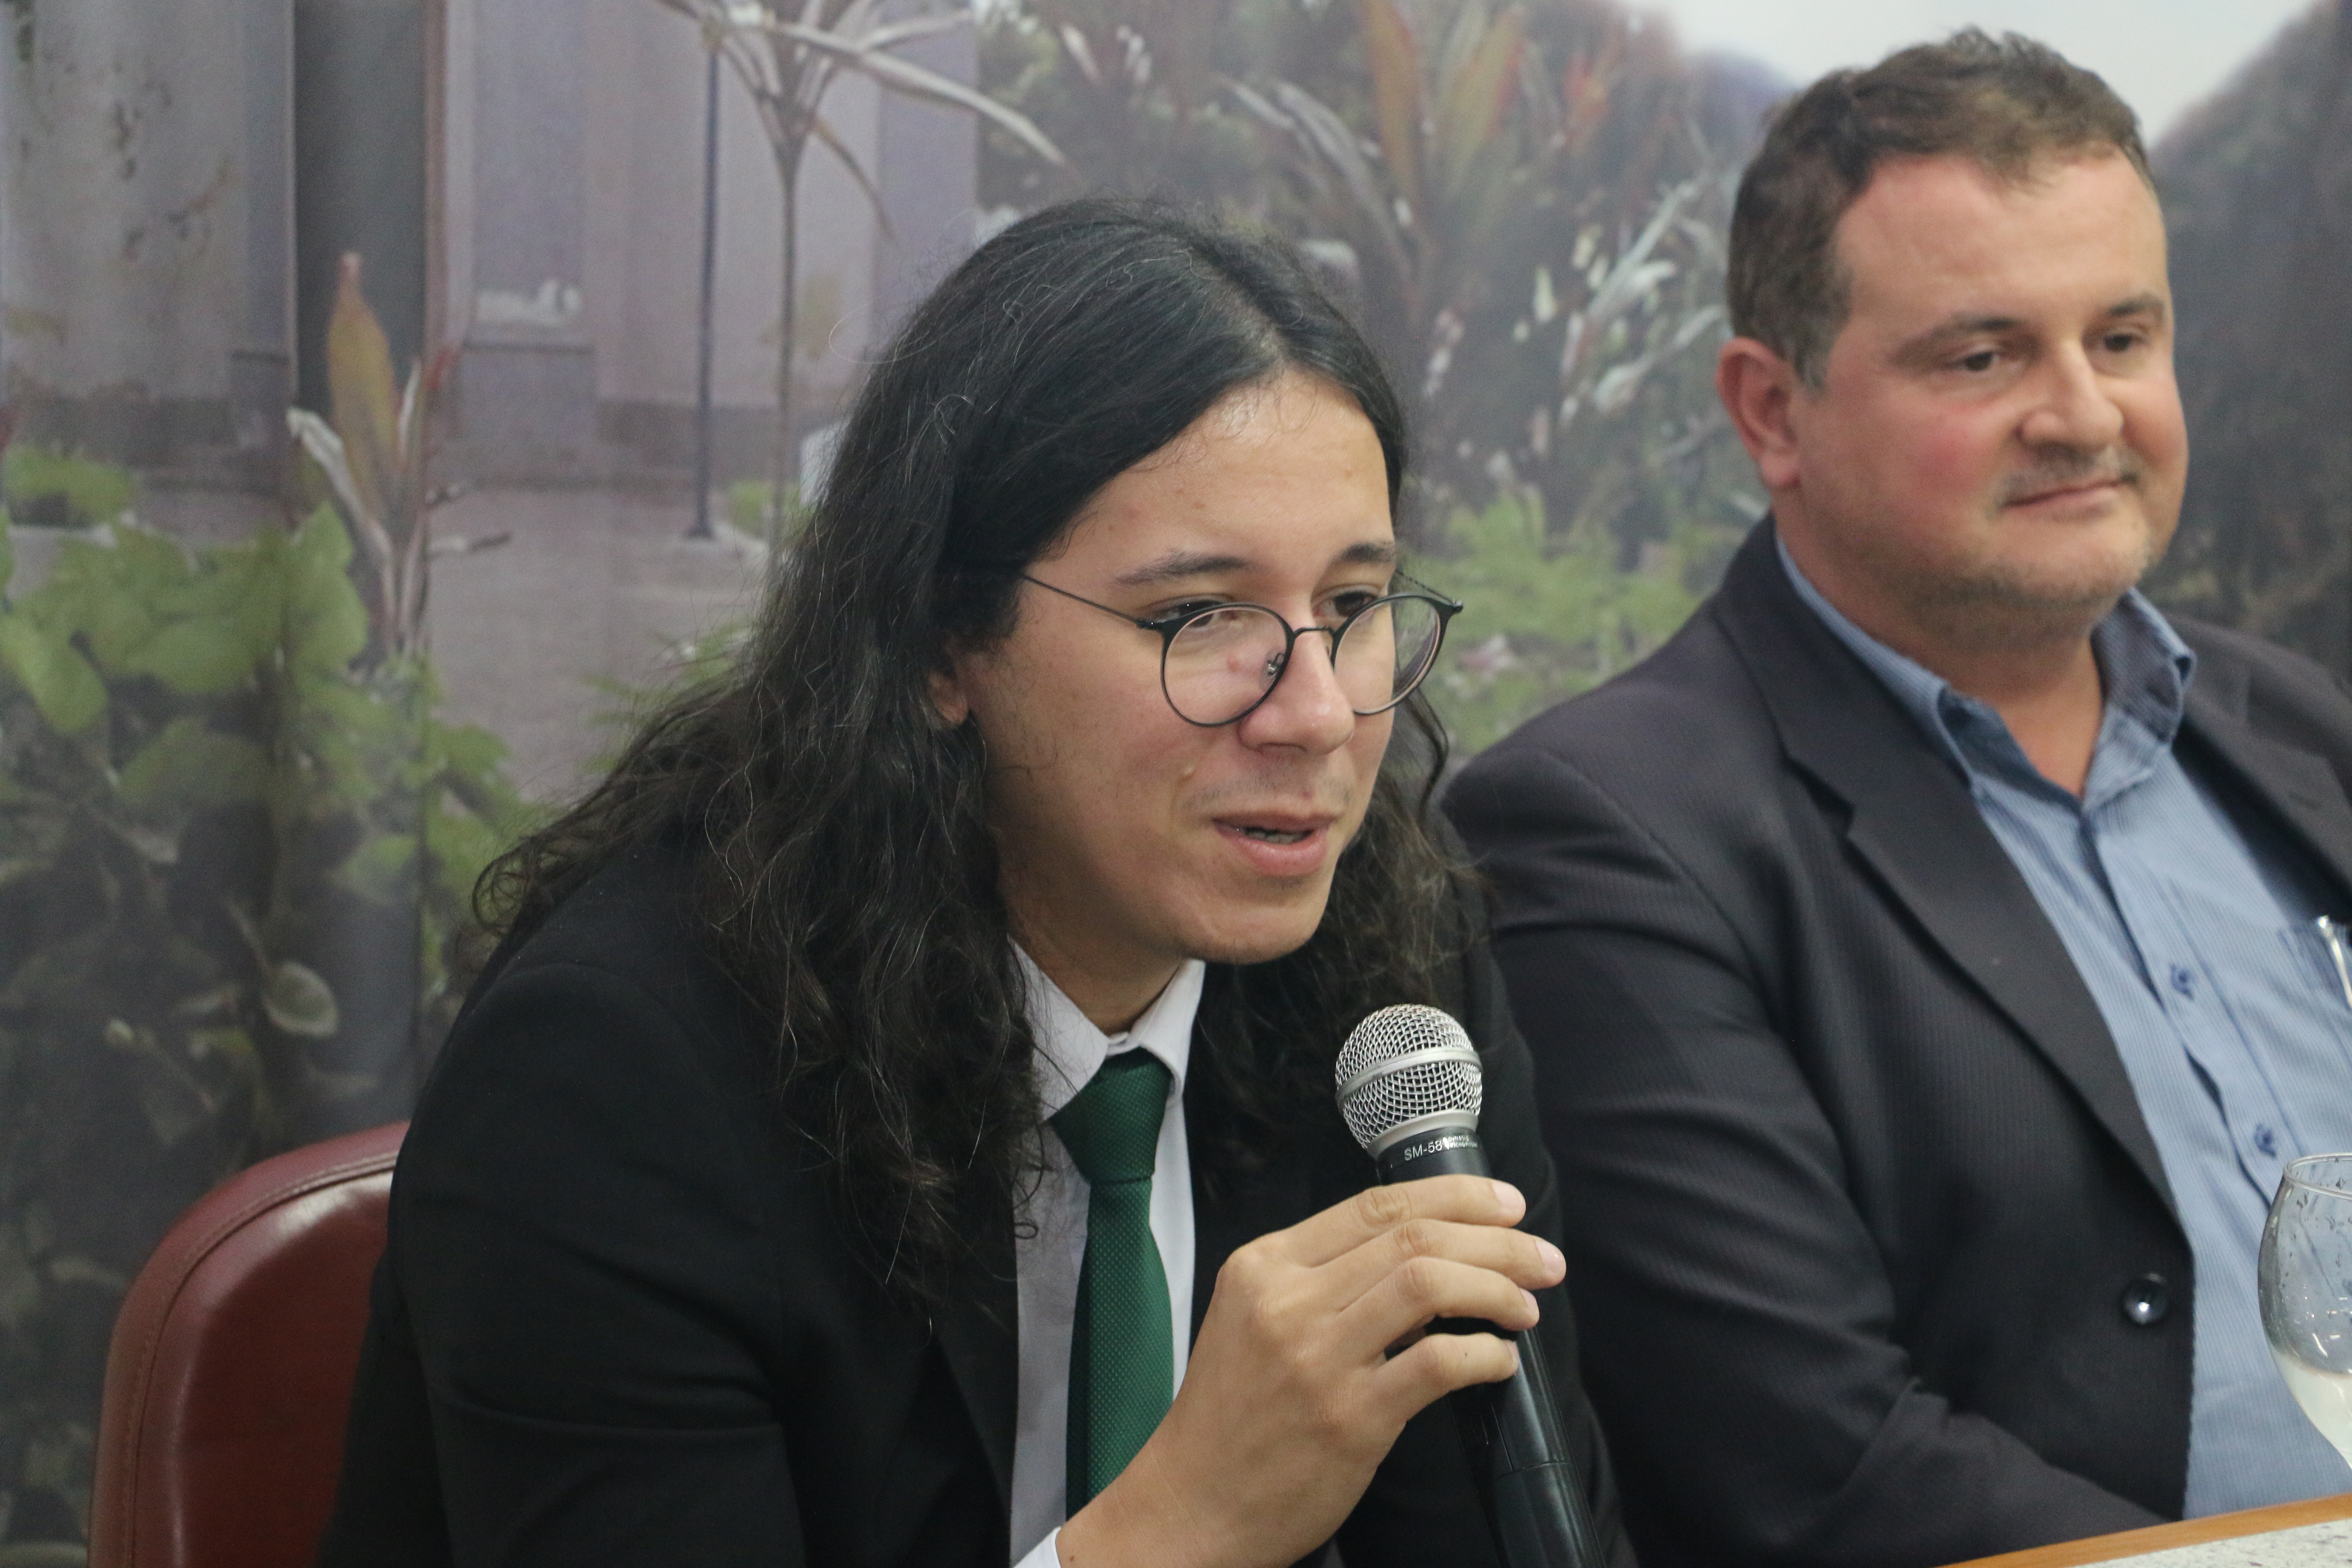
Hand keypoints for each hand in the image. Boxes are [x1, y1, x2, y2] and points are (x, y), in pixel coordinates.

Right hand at [1053, 1174, 1564, 1567]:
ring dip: (1498, 1289)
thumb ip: (1326, 1282)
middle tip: (1542, 1258)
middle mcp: (1287, 1301)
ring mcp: (1317, 1359)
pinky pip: (1437, 1365)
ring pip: (1429, 1284)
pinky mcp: (1348, 1419)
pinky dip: (1484, 1355)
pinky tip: (1499, 1361)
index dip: (1455, 1196)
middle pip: (1413, 1238)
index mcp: (1263, 1266)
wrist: (1190, 1505)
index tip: (1505, 1204)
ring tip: (1527, 1306)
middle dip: (1496, 1240)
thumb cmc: (1233, 1415)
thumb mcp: (1256, 1321)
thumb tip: (1428, 1259)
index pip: (1375, 1204)